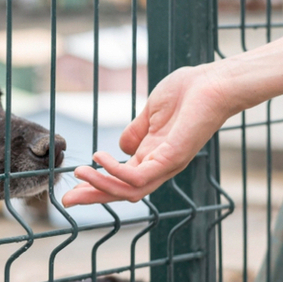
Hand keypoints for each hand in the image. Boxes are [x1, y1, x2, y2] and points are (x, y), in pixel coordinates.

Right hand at [62, 64, 233, 205]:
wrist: (215, 81)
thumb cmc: (188, 91)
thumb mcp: (151, 113)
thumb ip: (135, 131)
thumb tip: (120, 147)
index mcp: (153, 156)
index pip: (121, 179)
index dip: (97, 184)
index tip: (74, 185)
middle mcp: (159, 166)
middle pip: (122, 192)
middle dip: (93, 196)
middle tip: (67, 199)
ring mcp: (166, 165)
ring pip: (128, 191)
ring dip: (100, 186)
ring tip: (79, 173)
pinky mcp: (172, 159)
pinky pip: (138, 177)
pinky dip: (115, 172)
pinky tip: (100, 157)